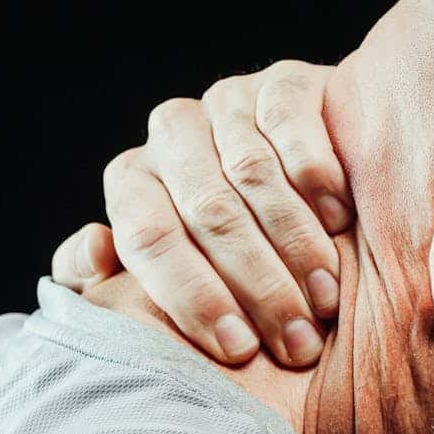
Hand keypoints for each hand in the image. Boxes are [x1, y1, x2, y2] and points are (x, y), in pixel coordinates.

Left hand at [51, 60, 350, 366]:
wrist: (309, 202)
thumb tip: (94, 247)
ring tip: (325, 299)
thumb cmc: (227, 264)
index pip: (148, 235)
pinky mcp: (283, 83)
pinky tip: (339, 221)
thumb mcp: (162, 282)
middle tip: (296, 342)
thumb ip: (104, 282)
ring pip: (252, 173)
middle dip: (257, 286)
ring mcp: (227, 104)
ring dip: (294, 244)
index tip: (237, 350)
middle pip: (208, 211)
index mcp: (133, 181)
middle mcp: (172, 134)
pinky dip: (315, 176)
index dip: (192, 296)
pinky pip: (290, 122)